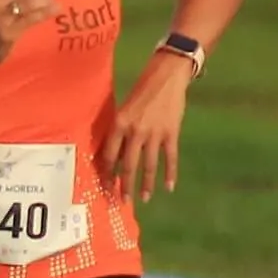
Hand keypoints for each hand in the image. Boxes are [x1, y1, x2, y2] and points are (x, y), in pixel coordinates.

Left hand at [101, 50, 193, 201]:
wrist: (167, 77)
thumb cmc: (141, 92)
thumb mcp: (124, 110)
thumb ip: (119, 132)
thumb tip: (114, 157)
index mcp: (119, 124)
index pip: (109, 155)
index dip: (107, 173)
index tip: (105, 186)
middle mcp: (135, 131)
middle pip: (128, 165)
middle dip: (124, 185)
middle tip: (122, 201)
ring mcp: (154, 134)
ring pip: (148, 165)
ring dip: (146, 184)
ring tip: (143, 198)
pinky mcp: (171, 133)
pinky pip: (170, 158)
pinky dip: (170, 174)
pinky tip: (169, 187)